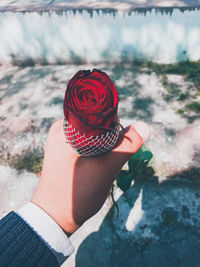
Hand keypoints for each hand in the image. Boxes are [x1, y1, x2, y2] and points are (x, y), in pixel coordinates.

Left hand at [32, 119, 149, 233]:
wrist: (55, 218)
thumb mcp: (105, 170)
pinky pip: (89, 145)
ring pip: (94, 135)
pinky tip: (101, 164)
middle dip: (110, 136)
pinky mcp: (68, 153)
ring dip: (105, 146)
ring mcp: (63, 142)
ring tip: (106, 162)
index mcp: (63, 128)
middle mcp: (61, 131)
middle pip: (95, 124)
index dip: (112, 120)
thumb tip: (144, 126)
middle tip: (113, 154)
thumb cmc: (76, 194)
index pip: (94, 112)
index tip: (122, 135)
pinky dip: (99, 152)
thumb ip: (125, 147)